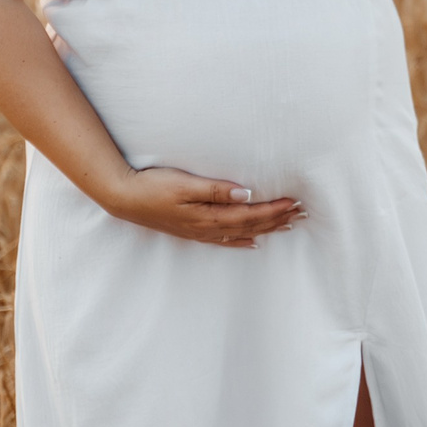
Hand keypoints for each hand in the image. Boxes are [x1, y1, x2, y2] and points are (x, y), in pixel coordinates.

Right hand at [103, 167, 302, 247]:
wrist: (124, 198)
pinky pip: (224, 240)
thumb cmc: (153, 187)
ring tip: (288, 225)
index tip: (295, 202)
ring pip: (241, 233)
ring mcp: (200, 232)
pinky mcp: (192, 231)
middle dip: (278, 219)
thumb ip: (217, 190)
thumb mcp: (185, 184)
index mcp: (209, 216)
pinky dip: (242, 240)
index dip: (275, 210)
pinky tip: (254, 242)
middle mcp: (208, 228)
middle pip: (251, 226)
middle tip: (302, 213)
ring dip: (266, 228)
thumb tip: (247, 194)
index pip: (250, 214)